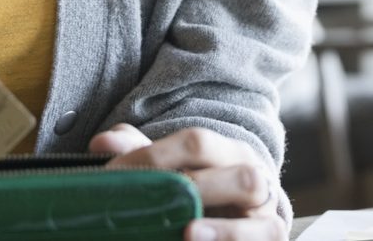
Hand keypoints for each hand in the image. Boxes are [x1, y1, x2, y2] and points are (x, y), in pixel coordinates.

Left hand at [93, 124, 284, 240]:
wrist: (237, 227)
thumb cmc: (199, 197)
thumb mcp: (170, 175)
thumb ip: (138, 155)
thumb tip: (102, 141)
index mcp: (226, 152)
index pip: (196, 143)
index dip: (154, 157)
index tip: (113, 176)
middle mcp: (253, 173)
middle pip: (234, 169)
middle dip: (194, 185)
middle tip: (153, 202)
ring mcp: (265, 208)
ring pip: (255, 196)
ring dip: (222, 219)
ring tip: (188, 231)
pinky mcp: (270, 236)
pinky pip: (265, 235)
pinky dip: (232, 238)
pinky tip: (196, 239)